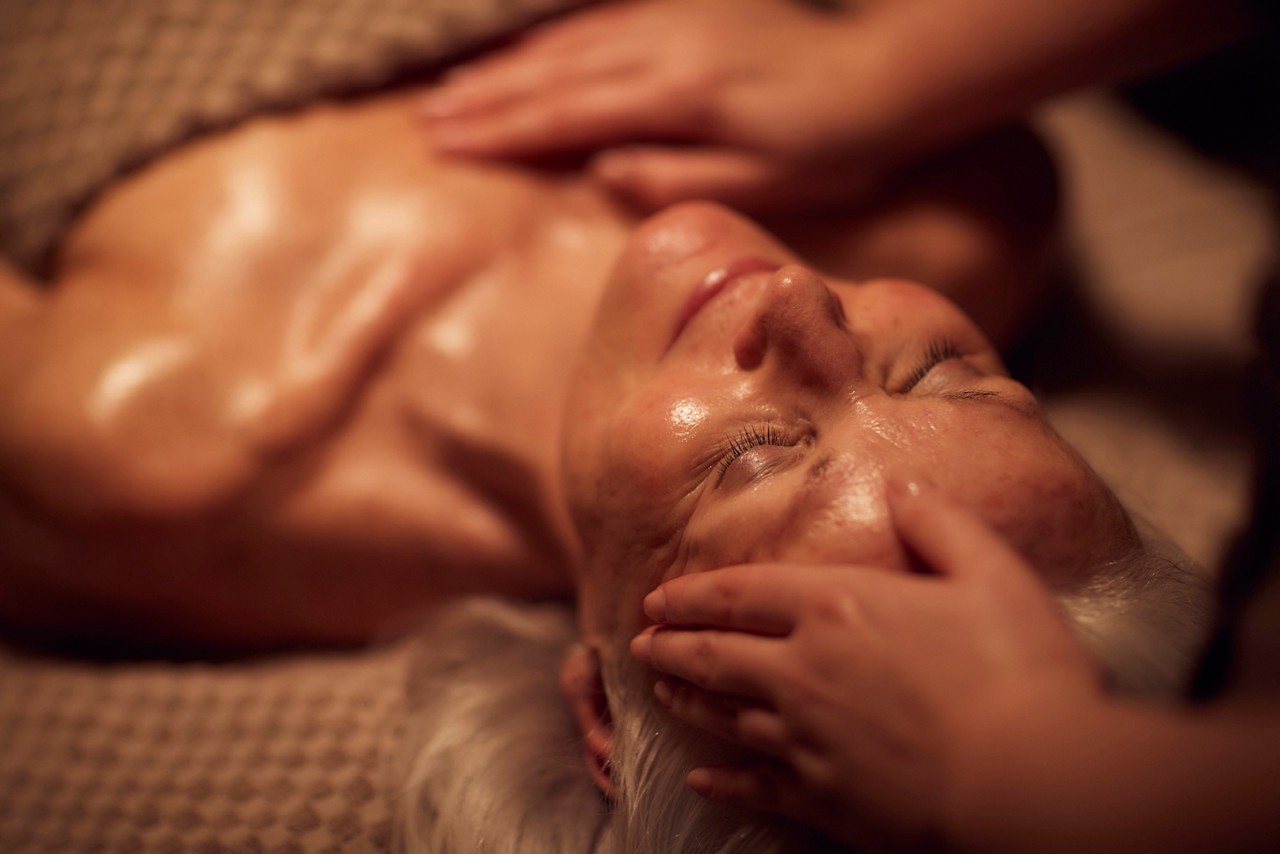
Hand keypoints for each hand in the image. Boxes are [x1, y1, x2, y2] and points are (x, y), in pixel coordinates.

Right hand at [418, 0, 897, 211]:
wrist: (894, 67)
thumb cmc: (839, 141)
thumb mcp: (768, 180)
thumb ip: (680, 179)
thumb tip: (600, 173)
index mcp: (681, 95)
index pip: (569, 114)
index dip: (502, 131)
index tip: (445, 147)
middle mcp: (666, 45)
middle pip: (555, 73)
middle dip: (485, 99)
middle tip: (424, 123)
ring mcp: (674, 19)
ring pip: (570, 43)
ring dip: (507, 68)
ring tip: (451, 91)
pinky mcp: (688, 9)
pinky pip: (600, 20)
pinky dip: (552, 39)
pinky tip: (526, 52)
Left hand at [630, 474, 1102, 849]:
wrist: (1032, 783)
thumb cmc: (1019, 672)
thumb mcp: (991, 573)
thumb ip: (939, 523)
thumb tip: (901, 485)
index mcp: (837, 608)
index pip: (741, 594)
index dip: (693, 595)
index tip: (657, 599)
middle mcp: (804, 671)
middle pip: (716, 655)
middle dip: (672, 646)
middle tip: (639, 644)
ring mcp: (806, 739)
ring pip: (725, 716)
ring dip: (686, 699)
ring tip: (659, 689)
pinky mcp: (822, 799)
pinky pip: (754, 786)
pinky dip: (721, 781)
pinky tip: (699, 779)